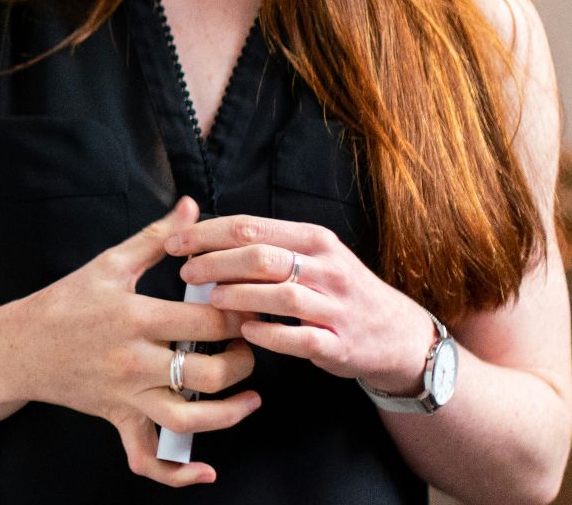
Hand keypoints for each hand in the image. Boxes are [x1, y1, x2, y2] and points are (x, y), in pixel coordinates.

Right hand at [8, 196, 259, 486]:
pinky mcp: (118, 420)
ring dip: (230, 414)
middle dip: (243, 360)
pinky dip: (178, 474)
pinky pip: (148, 459)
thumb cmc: (65, 301)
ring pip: (190, 419)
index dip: (241, 315)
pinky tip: (206, 470)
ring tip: (250, 396)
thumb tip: (192, 207)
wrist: (19, 346)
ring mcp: (127, 396)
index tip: (253, 306)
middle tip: (251, 345)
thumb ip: (156, 237)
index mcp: (136, 317)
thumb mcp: (109, 263)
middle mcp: (134, 362)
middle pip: (209, 373)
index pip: (208, 322)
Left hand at [169, 214, 435, 393]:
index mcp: (314, 239)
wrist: (397, 334)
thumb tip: (205, 236)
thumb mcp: (313, 256)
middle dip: (215, 262)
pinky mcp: (340, 343)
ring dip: (238, 295)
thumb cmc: (339, 291)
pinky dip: (270, 334)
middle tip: (186, 272)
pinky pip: (301, 337)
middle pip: (261, 257)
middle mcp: (327, 268)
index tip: (175, 242)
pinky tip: (246, 331)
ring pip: (280, 294)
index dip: (207, 233)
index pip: (251, 227)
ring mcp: (336, 307)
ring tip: (210, 299)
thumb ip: (268, 245)